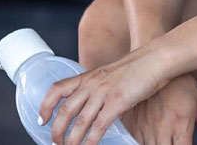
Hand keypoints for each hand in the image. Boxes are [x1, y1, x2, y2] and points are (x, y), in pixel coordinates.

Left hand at [39, 46, 170, 144]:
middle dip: (57, 130)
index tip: (42, 119)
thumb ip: (98, 88)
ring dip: (72, 139)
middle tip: (55, 142)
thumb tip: (93, 106)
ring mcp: (103, 93)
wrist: (155, 59)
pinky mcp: (117, 102)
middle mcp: (91, 84)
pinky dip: (91, 140)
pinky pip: (99, 125)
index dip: (45, 105)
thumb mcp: (110, 75)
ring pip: (79, 121)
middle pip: (65, 110)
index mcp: (87, 77)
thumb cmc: (137, 69)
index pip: (57, 89)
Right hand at [122, 73, 196, 144]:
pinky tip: (151, 136)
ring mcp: (144, 125)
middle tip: (174, 140)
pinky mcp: (131, 121)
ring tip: (164, 137)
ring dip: (156, 144)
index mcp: (180, 125)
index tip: (185, 144)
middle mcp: (161, 127)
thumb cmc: (182, 84)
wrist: (159, 63)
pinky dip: (142, 140)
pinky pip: (134, 140)